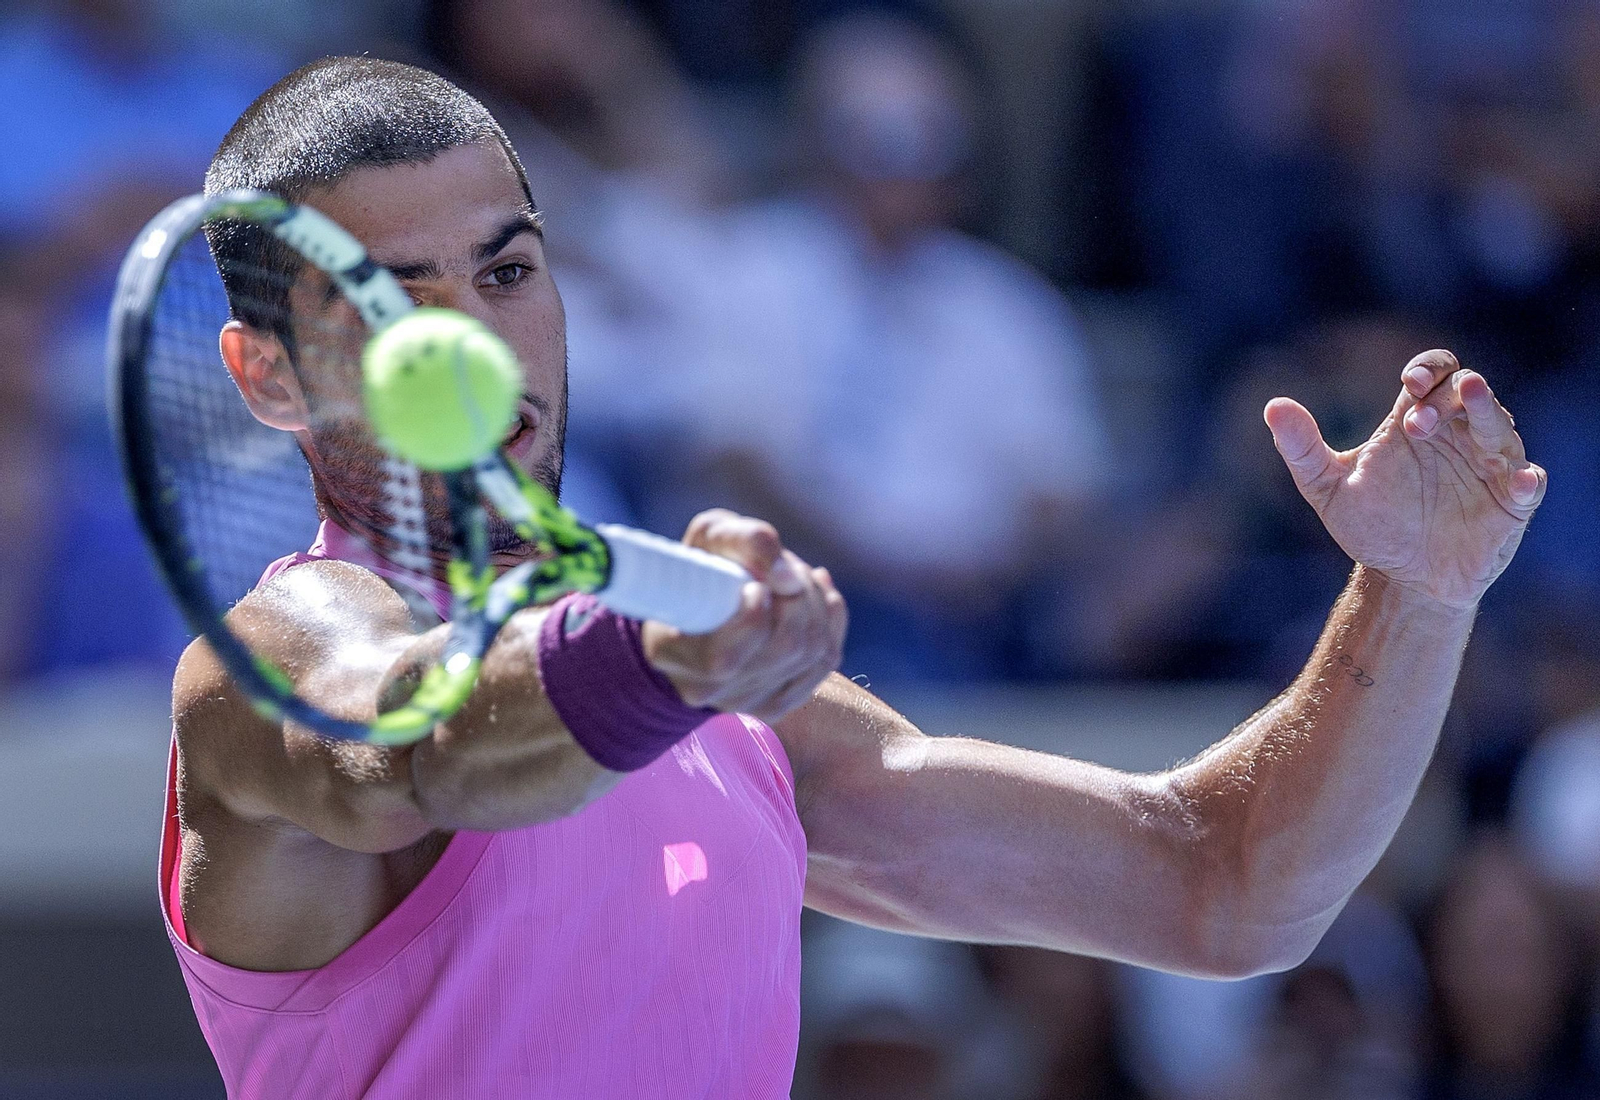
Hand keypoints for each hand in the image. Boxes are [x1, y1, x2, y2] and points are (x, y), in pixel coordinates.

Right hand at [641, 510, 846, 720]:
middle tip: (785, 568)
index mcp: (669, 651)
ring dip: (815, 602)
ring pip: (812, 653)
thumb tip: (789, 579)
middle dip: (798, 597)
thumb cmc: (703, 565)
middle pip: (784, 649)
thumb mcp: (712, 535)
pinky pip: (827, 660)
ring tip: (795, 577)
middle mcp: (704, 689)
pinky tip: (816, 596)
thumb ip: (748, 542)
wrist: (707, 601)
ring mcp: (743, 702)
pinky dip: (830, 618)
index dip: (753, 620)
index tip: (758, 587)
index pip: (722, 659)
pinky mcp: (778, 703)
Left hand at [1264, 349, 1546, 609]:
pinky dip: (1527, 480)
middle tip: (1417, 423)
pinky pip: (1528, 484)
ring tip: (1473, 398)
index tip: (1408, 383)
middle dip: (1447, 396)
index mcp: (1418, 421)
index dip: (1427, 369)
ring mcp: (1489, 466)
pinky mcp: (1511, 504)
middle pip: (1468, 392)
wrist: (1399, 578)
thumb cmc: (1371, 525)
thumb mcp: (1327, 487)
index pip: (1434, 375)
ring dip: (1486, 413)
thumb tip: (1272, 405)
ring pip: (1500, 427)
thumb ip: (1301, 448)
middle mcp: (1459, 435)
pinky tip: (1521, 480)